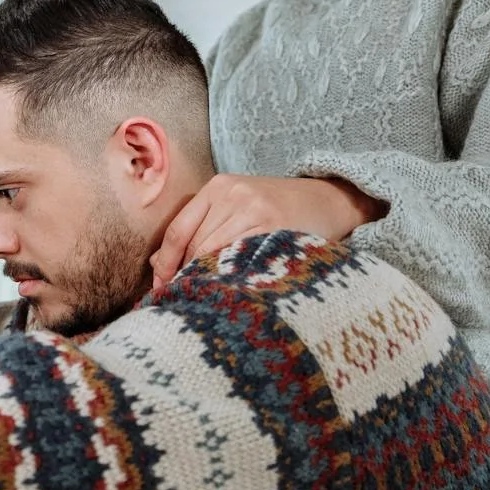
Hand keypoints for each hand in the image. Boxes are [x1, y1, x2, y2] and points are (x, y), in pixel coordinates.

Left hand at [149, 174, 384, 290]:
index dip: (165, 265)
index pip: (177, 231)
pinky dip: (230, 278)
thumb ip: (200, 229)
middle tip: (182, 302)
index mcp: (217, 187)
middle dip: (184, 277)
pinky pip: (240, 259)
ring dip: (205, 280)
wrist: (330, 200)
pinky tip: (230, 292)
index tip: (161, 290)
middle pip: (192, 245)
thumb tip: (158, 263)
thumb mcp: (237, 208)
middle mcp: (232, 194)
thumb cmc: (278, 211)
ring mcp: (254, 209)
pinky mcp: (274, 227)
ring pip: (213, 254)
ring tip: (204, 300)